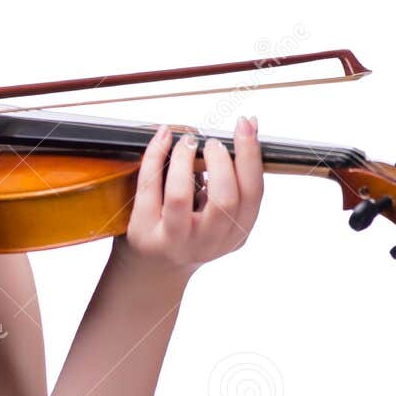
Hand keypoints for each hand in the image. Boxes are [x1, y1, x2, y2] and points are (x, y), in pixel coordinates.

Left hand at [113, 116, 262, 280]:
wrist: (153, 269)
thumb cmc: (191, 229)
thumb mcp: (221, 212)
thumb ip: (235, 178)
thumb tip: (250, 126)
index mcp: (235, 233)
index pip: (253, 194)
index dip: (251, 156)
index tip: (246, 126)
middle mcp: (207, 241)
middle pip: (224, 200)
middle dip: (221, 162)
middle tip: (213, 142)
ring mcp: (173, 240)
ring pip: (180, 197)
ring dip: (184, 160)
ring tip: (188, 140)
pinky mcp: (143, 231)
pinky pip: (148, 188)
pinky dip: (155, 155)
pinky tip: (164, 136)